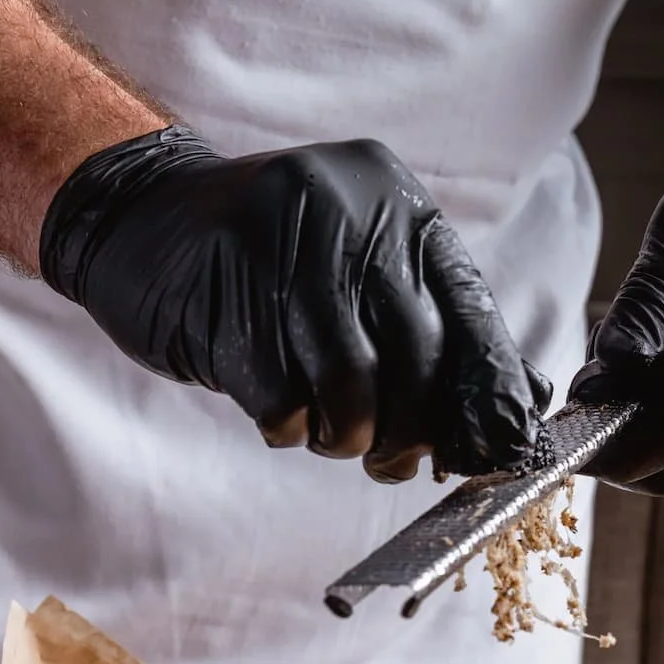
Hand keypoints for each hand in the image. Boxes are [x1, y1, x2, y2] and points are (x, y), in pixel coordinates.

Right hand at [40, 126, 549, 480]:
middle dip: (412, 429)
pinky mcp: (222, 299)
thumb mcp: (359, 271)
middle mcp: (345, 212)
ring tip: (330, 436)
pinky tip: (281, 418)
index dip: (487, 391)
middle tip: (394, 463)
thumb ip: (437, 328)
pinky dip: (289, 429)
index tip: (498, 452)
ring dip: (347, 435)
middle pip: (415, 353)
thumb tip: (521, 406)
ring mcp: (280, 249)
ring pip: (352, 383)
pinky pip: (281, 399)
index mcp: (395, 200)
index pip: (469, 308)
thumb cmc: (269, 264)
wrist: (142, 220)